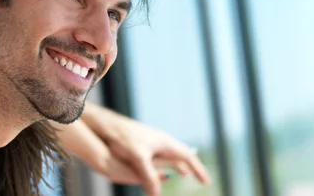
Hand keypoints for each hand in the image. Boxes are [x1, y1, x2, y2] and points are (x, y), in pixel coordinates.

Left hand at [80, 104, 210, 195]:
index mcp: (164, 142)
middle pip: (182, 153)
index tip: (206, 182)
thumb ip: (148, 176)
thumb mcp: (137, 158)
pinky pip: (162, 153)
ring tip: (186, 173)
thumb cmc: (122, 138)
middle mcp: (161, 139)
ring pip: (171, 153)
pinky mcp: (144, 141)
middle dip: (192, 166)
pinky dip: (169, 161)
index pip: (187, 156)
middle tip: (201, 178)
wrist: (108, 125)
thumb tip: (157, 194)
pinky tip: (163, 166)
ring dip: (180, 163)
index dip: (198, 169)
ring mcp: (153, 140)